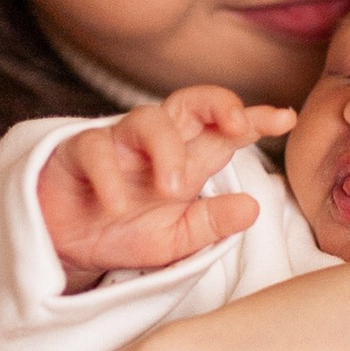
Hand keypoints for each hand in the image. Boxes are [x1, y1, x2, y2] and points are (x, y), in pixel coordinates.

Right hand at [39, 89, 296, 286]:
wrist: (64, 247)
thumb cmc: (123, 233)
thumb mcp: (175, 239)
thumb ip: (211, 224)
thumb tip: (254, 207)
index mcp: (186, 160)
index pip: (224, 131)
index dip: (254, 120)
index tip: (285, 118)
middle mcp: (156, 144)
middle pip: (190, 103)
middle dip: (218, 104)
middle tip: (237, 125)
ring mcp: (117, 144)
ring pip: (146, 120)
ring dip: (166, 149)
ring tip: (174, 189)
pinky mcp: (77, 152)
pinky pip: (96, 149)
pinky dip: (109, 177)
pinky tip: (117, 206)